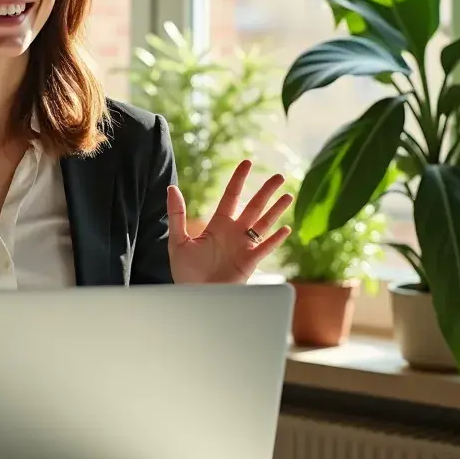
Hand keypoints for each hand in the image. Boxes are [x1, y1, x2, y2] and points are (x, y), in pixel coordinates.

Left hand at [167, 160, 291, 284]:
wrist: (195, 296)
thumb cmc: (185, 271)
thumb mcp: (178, 240)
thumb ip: (176, 214)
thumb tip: (172, 187)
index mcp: (218, 224)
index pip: (231, 196)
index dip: (239, 179)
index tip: (247, 162)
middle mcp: (234, 232)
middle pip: (253, 206)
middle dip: (266, 190)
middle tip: (278, 175)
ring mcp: (244, 247)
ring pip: (264, 223)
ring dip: (276, 210)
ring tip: (287, 194)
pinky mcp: (250, 262)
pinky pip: (266, 247)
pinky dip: (276, 239)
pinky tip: (286, 228)